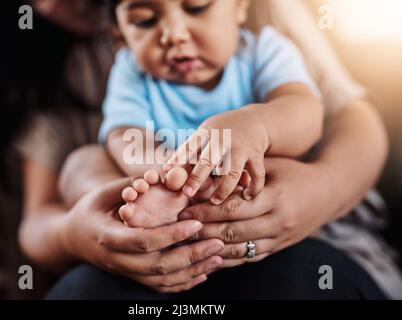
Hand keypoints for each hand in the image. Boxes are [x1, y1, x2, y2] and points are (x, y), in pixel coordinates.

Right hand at [60, 178, 223, 292]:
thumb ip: (127, 186)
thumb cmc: (89, 211)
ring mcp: (125, 272)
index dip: (171, 235)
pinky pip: (160, 287)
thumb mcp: (102, 194)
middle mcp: (116, 260)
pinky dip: (183, 283)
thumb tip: (156, 176)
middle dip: (191, 255)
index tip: (195, 223)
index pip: (143, 241)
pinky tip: (203, 273)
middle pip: (157, 266)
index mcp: (108, 237)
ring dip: (193, 271)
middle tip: (217, 242)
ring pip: (162, 281)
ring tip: (218, 257)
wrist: (72, 239)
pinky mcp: (132, 278)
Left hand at [164, 107, 267, 203]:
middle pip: (208, 160)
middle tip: (188, 193)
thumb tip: (166, 170)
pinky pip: (256, 174)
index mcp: (207, 133)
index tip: (166, 171)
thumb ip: (190, 150)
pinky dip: (253, 187)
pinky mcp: (256, 155)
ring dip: (223, 188)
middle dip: (197, 177)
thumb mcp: (205, 132)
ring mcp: (241, 147)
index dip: (178, 158)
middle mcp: (223, 140)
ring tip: (214, 201)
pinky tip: (246, 196)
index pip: (190, 146)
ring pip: (232, 171)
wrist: (254, 119)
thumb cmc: (221, 131)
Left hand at [179, 158, 335, 267]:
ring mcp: (280, 237)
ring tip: (189, 243)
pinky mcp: (279, 246)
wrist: (329, 191)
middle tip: (180, 228)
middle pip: (233, 231)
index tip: (186, 210)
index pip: (234, 208)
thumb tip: (207, 178)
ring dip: (212, 247)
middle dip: (203, 230)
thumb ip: (243, 174)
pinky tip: (210, 254)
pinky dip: (229, 258)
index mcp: (275, 197)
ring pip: (240, 248)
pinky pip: (250, 256)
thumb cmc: (294, 172)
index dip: (207, 211)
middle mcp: (278, 220)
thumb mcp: (271, 166)